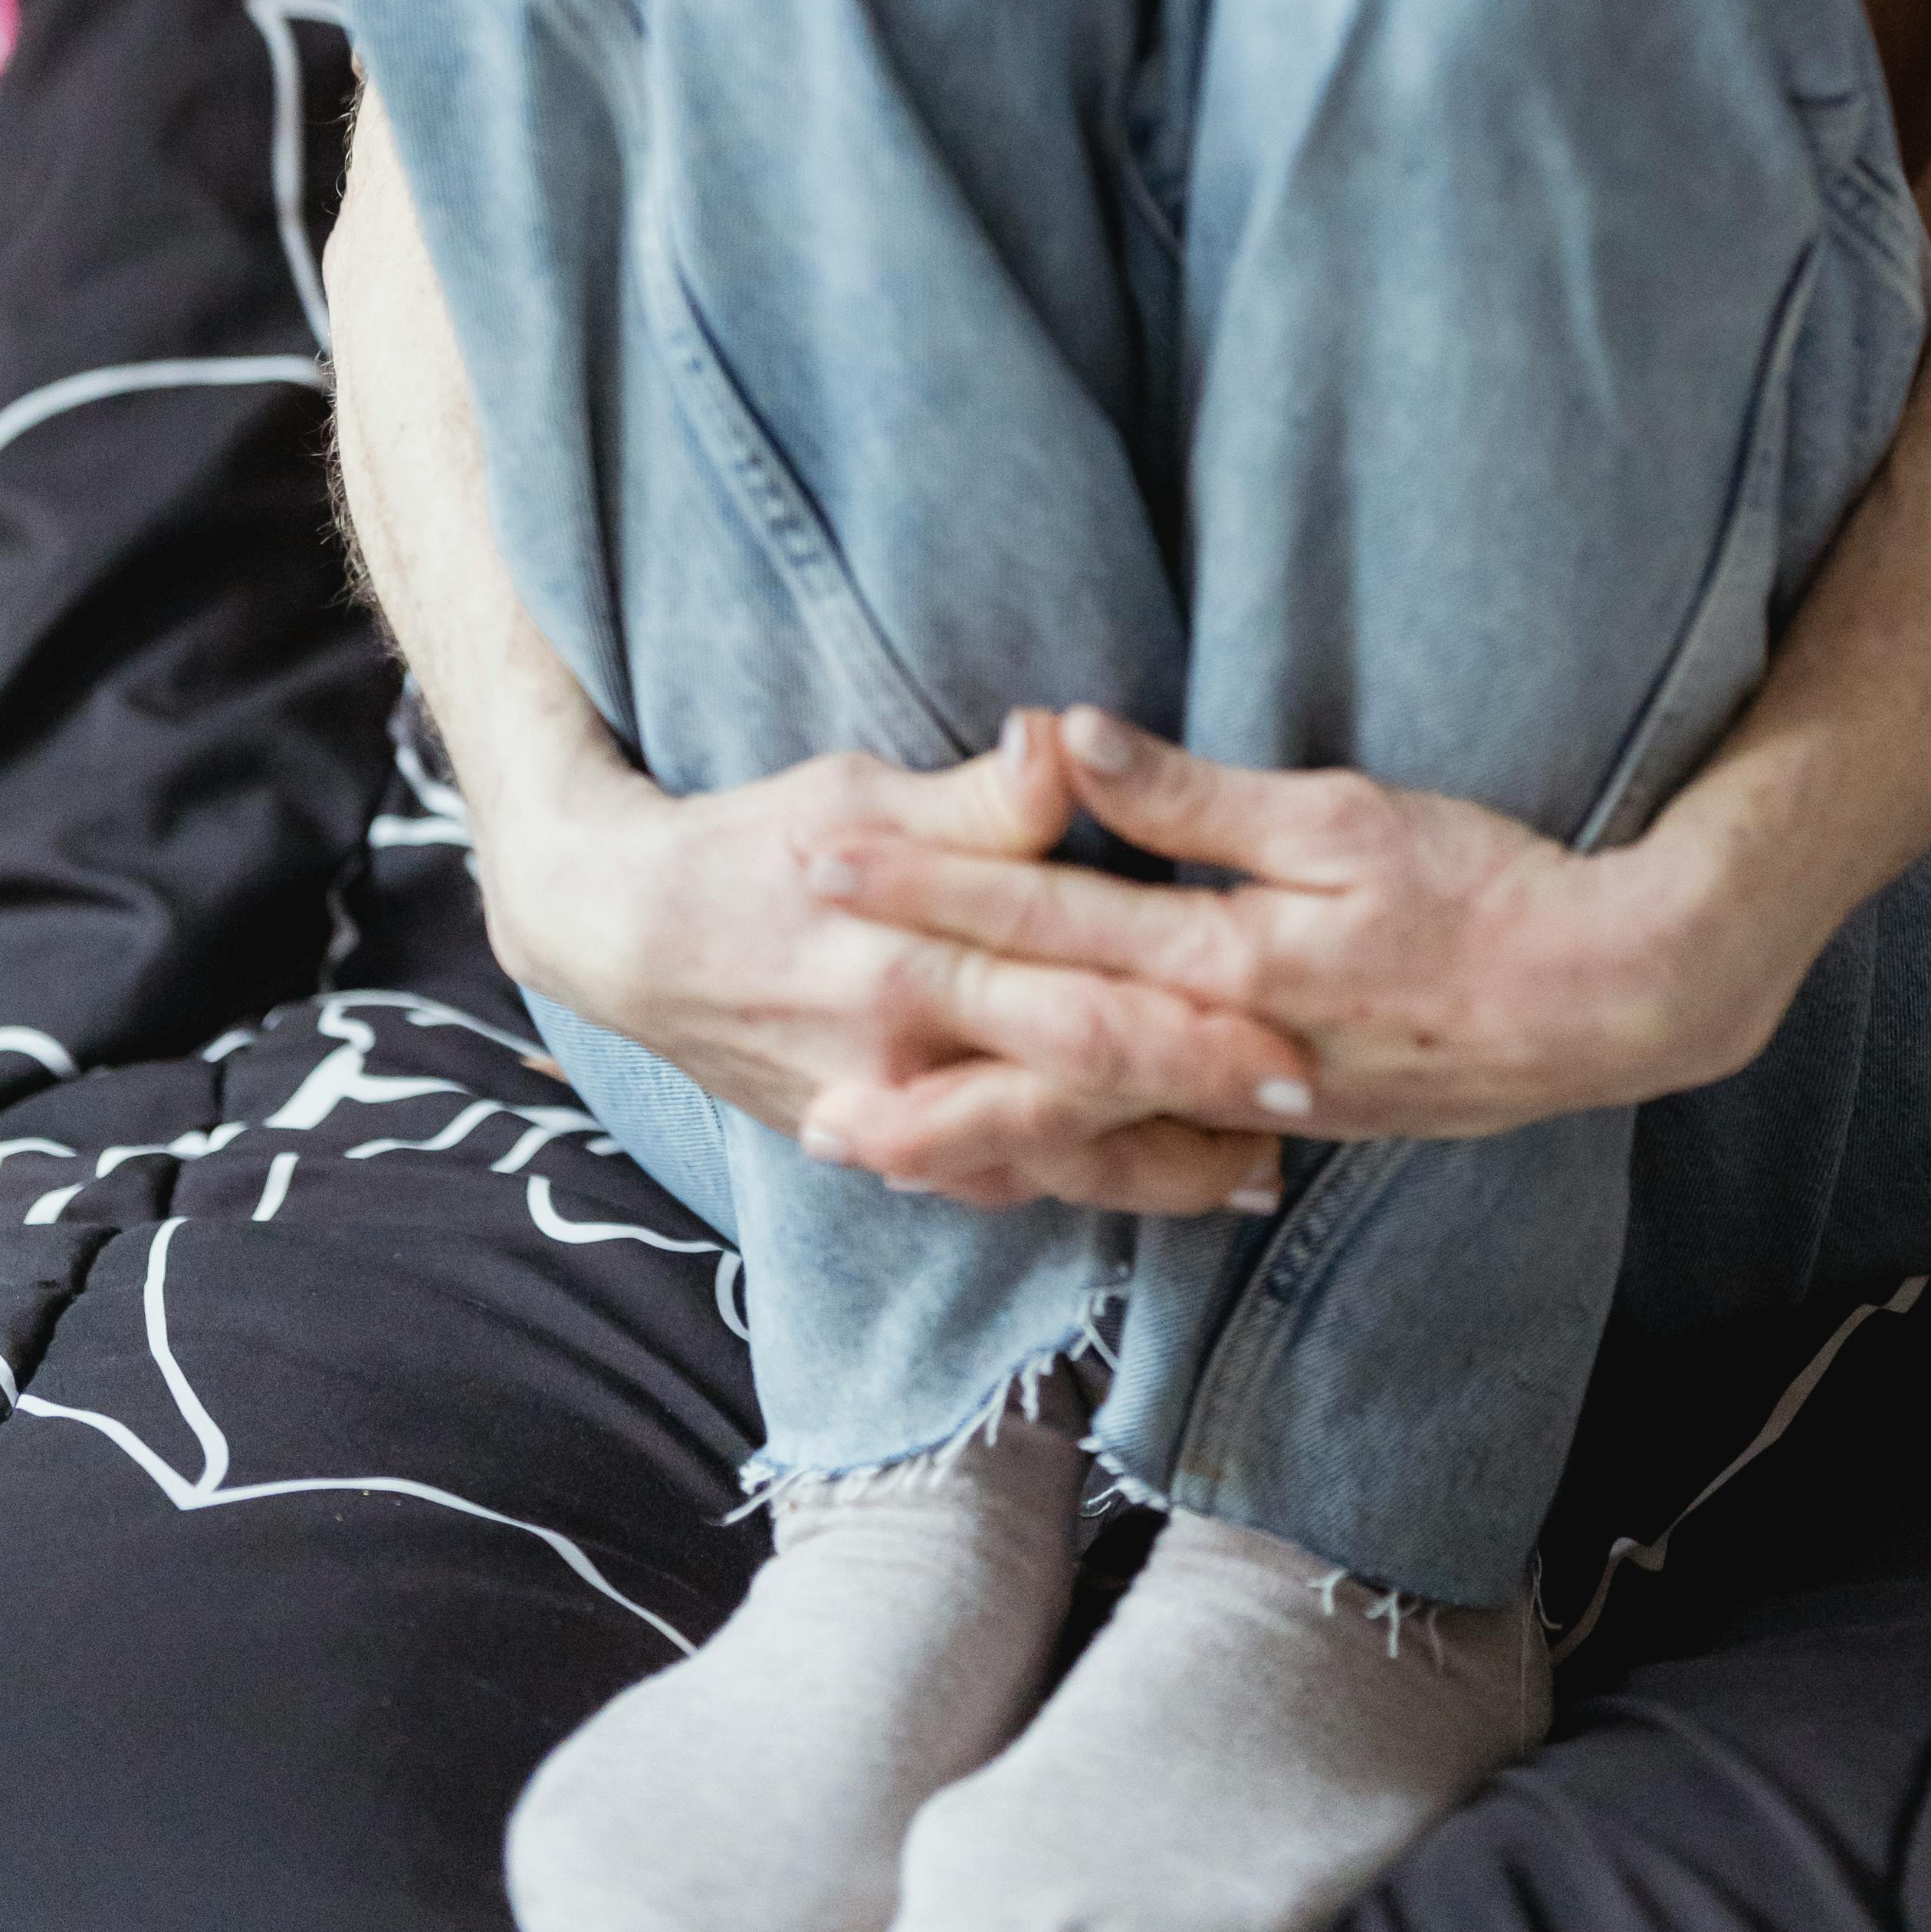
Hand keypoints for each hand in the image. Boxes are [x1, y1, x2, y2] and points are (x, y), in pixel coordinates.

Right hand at [486, 712, 1317, 1218]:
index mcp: (913, 963)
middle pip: (1079, 1095)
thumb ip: (980, 798)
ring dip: (1155, 1171)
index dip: (1189, 1021)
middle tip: (1305, 1103)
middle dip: (1195, 1107)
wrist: (625, 937)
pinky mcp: (874, 1143)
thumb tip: (1065, 744)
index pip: (1080, 1002)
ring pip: (1044, 1161)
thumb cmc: (757, 842)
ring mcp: (887, 1118)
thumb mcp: (858, 795)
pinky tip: (1148, 1184)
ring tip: (1258, 1171)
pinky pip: (989, 1181)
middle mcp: (904, 1061)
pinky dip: (1076, 1187)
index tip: (1289, 1029)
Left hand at [789, 708, 1793, 1194]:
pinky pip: (1146, 1155)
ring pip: (1081, 1128)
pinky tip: (1018, 1169)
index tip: (827, 867)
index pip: (1040, 920)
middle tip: (794, 1064)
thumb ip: (1195, 796)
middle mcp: (1219, 1049)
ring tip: (865, 1144)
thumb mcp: (1342, 815)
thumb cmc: (1486, 885)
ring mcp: (1249, 1102)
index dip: (927, 892)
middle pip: (1034, 1051)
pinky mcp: (1282, 1124)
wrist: (1611, 997)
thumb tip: (1063, 742)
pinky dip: (1069, 1162)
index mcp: (1225, 957)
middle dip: (912, 1049)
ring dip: (968, 1132)